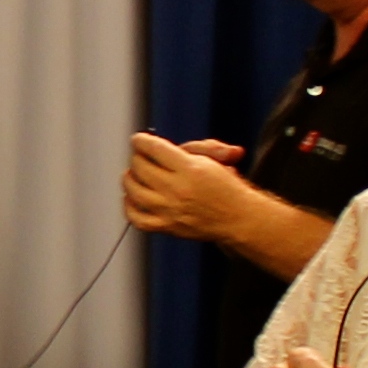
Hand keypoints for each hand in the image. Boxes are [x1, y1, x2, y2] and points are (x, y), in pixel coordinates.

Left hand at [123, 132, 251, 242]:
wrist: (239, 218)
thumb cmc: (227, 188)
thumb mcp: (216, 158)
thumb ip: (198, 146)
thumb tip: (179, 146)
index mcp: (190, 169)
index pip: (154, 148)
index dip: (141, 141)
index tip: (138, 140)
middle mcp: (178, 189)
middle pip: (140, 167)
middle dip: (137, 158)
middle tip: (140, 157)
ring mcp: (170, 210)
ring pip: (134, 191)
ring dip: (129, 179)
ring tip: (132, 174)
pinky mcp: (167, 227)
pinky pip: (137, 219)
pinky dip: (129, 207)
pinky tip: (131, 198)